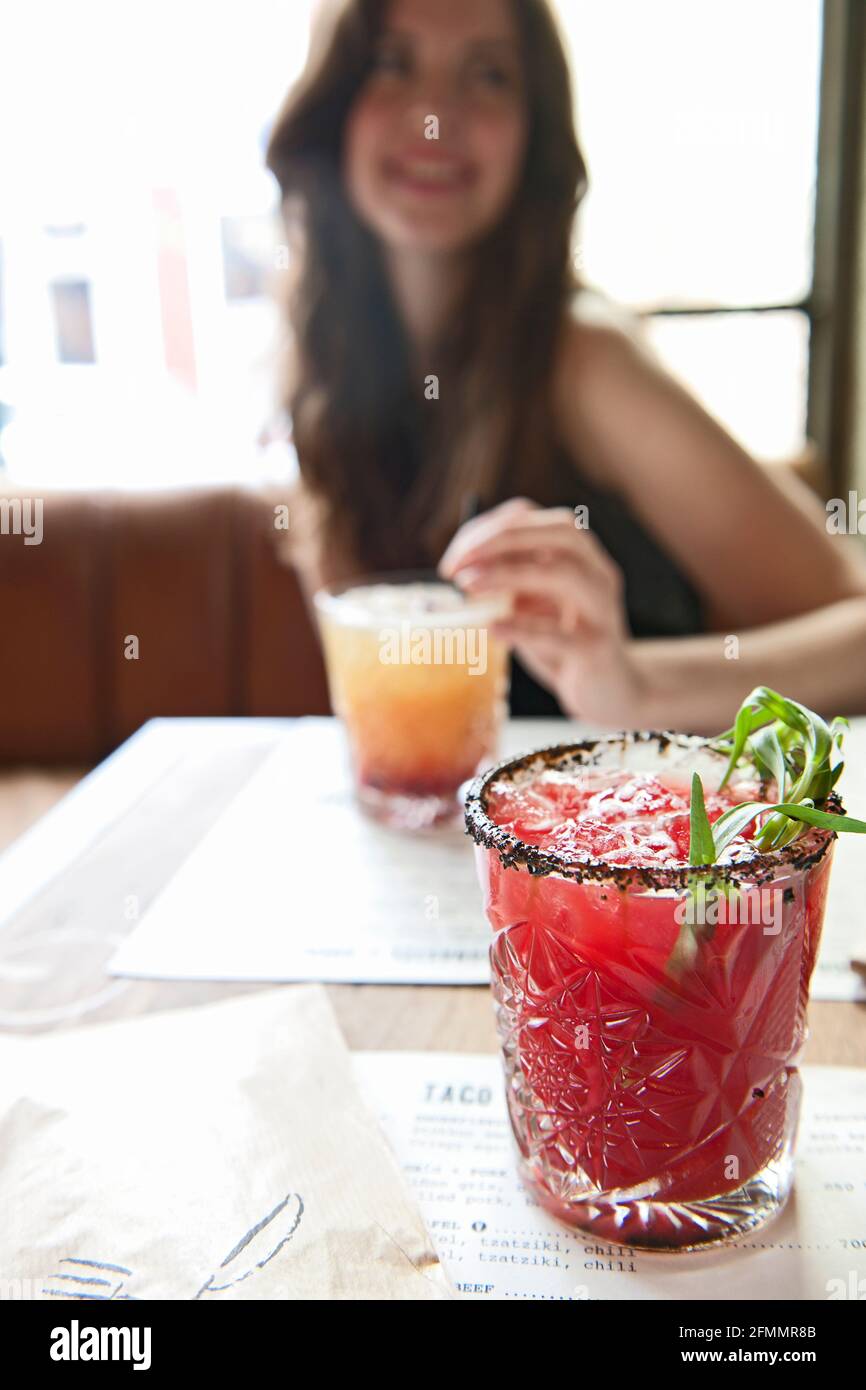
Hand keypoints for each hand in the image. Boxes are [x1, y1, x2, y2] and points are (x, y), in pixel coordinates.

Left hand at [439, 498, 647, 725]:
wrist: (613, 692)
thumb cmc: (565, 646)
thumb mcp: (533, 607)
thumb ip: (507, 582)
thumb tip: (461, 567)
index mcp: (577, 554)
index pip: (530, 518)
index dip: (487, 530)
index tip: (453, 558)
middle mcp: (597, 572)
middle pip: (558, 531)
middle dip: (500, 538)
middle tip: (455, 564)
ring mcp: (602, 609)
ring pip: (563, 573)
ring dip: (509, 573)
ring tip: (467, 586)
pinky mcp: (598, 649)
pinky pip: (560, 634)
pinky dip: (522, 627)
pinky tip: (492, 628)